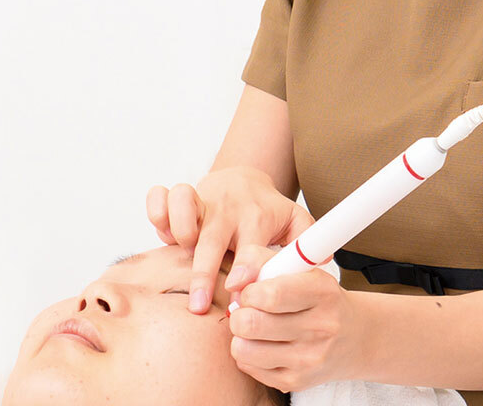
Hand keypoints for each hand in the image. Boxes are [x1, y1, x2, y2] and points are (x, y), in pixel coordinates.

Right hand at [145, 166, 313, 312]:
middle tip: (197, 305)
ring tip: (182, 251)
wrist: (244, 178)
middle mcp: (228, 208)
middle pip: (212, 237)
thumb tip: (326, 262)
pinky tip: (163, 232)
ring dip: (179, 229)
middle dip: (203, 271)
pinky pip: (160, 196)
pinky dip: (156, 210)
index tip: (239, 288)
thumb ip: (307, 243)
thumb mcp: (294, 222)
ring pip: (184, 203)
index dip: (245, 267)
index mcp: (257, 218)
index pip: (251, 245)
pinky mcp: (181, 195)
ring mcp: (203, 200)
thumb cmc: (266, 210)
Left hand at [225, 244, 371, 391]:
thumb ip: (260, 261)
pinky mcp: (296, 381)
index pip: (271, 294)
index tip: (252, 290)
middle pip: (252, 323)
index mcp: (323, 293)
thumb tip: (233, 280)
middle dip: (240, 313)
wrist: (355, 337)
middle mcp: (320, 328)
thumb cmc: (319, 298)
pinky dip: (247, 353)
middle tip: (247, 309)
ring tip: (253, 327)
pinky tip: (263, 343)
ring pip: (244, 349)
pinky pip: (248, 367)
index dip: (249, 291)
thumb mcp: (299, 268)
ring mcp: (308, 359)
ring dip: (240, 335)